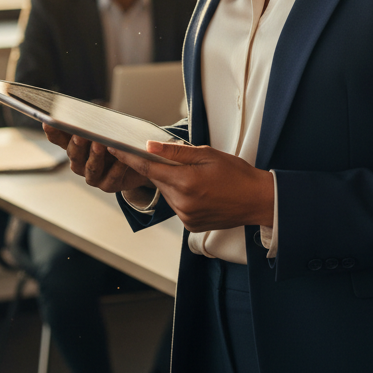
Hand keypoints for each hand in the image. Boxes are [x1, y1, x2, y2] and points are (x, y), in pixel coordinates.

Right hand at [43, 125, 153, 195]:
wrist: (137, 164)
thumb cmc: (118, 140)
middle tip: (79, 134)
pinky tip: (122, 159)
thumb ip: (99, 118)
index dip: (52, 132)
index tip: (48, 122)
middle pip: (74, 154)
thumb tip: (96, 107)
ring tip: (100, 144)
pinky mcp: (109, 184)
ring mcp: (94, 176)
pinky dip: (117, 168)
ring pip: (91, 168)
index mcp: (76, 146)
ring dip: (94, 156)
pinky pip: (112, 177)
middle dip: (76, 144)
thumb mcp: (108, 126)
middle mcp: (81, 163)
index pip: (59, 139)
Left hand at [111, 142, 274, 231]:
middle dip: (161, 168)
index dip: (129, 157)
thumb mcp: (208, 154)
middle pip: (157, 181)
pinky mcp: (190, 225)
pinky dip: (181, 195)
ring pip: (167, 193)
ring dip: (173, 182)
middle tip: (180, 160)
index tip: (114, 148)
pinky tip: (200, 191)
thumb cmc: (237, 174)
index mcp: (185, 182)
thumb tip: (151, 146)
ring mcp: (185, 217)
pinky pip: (176, 206)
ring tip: (197, 177)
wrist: (257, 200)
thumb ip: (177, 152)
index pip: (148, 167)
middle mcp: (182, 203)